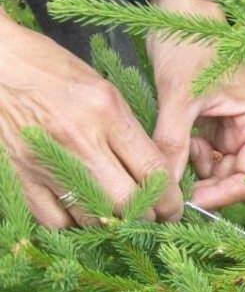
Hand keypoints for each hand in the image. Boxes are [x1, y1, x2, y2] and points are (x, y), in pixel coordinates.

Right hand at [0, 11, 182, 226]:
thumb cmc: (55, 69)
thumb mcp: (105, 90)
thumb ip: (130, 132)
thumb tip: (155, 173)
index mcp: (107, 113)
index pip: (152, 171)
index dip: (170, 199)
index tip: (175, 208)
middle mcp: (80, 140)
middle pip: (127, 201)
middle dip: (147, 214)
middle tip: (152, 214)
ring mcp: (49, 160)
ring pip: (93, 215)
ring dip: (112, 221)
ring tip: (120, 212)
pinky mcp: (23, 173)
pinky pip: (55, 219)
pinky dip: (73, 222)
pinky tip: (81, 210)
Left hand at [148, 0, 244, 209]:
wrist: (180, 13)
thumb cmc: (189, 46)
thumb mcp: (178, 98)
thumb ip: (172, 145)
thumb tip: (163, 188)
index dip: (226, 195)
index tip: (191, 200)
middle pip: (237, 177)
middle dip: (207, 185)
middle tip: (172, 184)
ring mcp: (236, 129)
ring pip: (219, 170)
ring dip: (195, 170)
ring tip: (174, 149)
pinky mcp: (217, 126)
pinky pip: (206, 157)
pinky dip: (188, 156)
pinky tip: (176, 139)